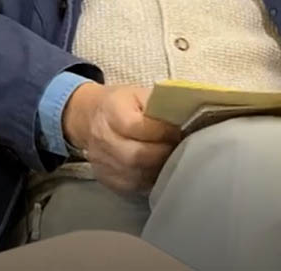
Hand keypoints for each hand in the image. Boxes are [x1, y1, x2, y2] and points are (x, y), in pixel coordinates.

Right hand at [62, 83, 180, 194]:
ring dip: (160, 168)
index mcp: (111, 110)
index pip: (137, 126)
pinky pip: (134, 186)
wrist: (91, 118)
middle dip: (164, 153)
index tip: (179, 129)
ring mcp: (102, 161)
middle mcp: (103, 137)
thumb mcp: (140, 94)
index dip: (163, 131)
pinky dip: (151, 179)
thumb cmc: (123, 104)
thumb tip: (190, 118)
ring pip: (137, 174)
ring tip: (171, 158)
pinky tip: (158, 169)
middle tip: (179, 147)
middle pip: (136, 156)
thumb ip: (161, 104)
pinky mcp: (106, 178)